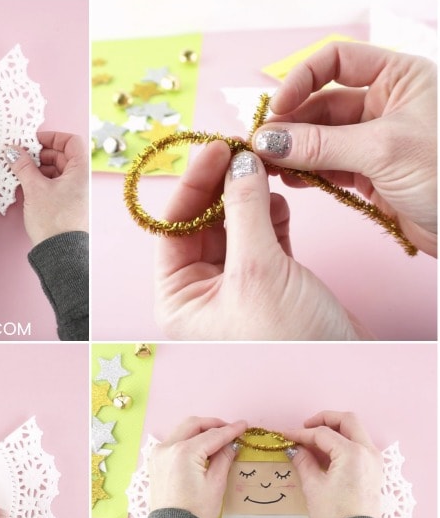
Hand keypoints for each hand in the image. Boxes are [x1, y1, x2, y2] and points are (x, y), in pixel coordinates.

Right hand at [5, 132, 88, 246]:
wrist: (59, 251)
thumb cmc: (54, 221)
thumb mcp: (35, 188)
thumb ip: (23, 166)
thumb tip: (13, 151)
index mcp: (80, 171)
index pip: (70, 142)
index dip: (52, 137)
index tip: (33, 141)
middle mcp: (80, 180)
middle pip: (61, 156)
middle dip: (40, 154)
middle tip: (21, 155)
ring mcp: (73, 193)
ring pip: (55, 171)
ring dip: (37, 168)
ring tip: (20, 170)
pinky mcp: (64, 204)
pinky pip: (52, 184)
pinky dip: (40, 181)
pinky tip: (26, 184)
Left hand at [149, 417, 247, 517]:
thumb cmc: (196, 511)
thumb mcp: (216, 484)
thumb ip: (223, 458)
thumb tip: (230, 444)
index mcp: (183, 452)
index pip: (212, 435)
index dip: (230, 430)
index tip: (243, 425)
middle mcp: (167, 447)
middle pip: (193, 425)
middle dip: (212, 424)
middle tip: (229, 429)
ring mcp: (158, 453)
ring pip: (181, 431)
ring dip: (199, 431)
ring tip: (218, 438)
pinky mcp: (156, 461)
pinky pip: (173, 442)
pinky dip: (188, 440)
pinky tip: (201, 448)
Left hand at [155, 142, 369, 339]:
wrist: (344, 367)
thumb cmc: (289, 338)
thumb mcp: (257, 271)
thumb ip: (244, 211)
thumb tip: (239, 163)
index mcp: (179, 300)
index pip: (172, 231)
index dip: (192, 187)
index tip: (215, 150)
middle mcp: (201, 294)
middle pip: (202, 225)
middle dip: (223, 189)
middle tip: (243, 152)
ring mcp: (235, 286)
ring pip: (234, 228)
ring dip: (248, 199)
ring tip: (266, 172)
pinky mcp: (269, 282)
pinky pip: (261, 238)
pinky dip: (269, 216)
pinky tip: (279, 203)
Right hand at [252, 42, 436, 256]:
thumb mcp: (382, 150)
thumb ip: (321, 144)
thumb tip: (268, 140)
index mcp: (399, 77)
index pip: (336, 61)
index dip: (301, 81)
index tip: (275, 109)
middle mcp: (385, 103)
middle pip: (321, 104)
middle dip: (289, 124)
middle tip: (259, 147)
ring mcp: (374, 140)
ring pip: (319, 138)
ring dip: (292, 151)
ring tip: (267, 166)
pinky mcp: (368, 173)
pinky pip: (326, 165)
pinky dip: (306, 171)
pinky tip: (288, 178)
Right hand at [283, 411, 382, 517]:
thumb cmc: (333, 514)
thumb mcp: (313, 486)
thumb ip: (303, 461)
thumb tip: (295, 448)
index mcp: (352, 453)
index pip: (322, 434)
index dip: (301, 433)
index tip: (285, 436)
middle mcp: (368, 452)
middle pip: (347, 421)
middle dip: (325, 420)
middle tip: (306, 428)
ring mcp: (374, 461)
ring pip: (355, 432)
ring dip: (335, 431)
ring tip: (313, 443)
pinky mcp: (373, 471)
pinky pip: (358, 447)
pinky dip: (343, 444)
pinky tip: (325, 455)